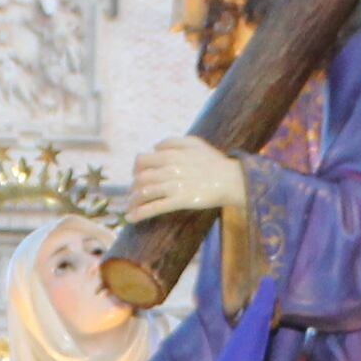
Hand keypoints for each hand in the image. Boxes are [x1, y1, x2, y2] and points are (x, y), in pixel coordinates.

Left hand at [128, 136, 247, 221]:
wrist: (232, 179)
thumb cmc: (214, 162)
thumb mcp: (194, 143)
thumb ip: (172, 142)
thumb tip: (154, 147)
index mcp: (171, 154)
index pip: (142, 160)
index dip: (135, 169)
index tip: (137, 177)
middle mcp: (170, 168)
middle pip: (140, 178)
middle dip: (133, 188)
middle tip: (133, 196)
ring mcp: (175, 185)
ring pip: (144, 192)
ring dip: (133, 202)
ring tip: (129, 209)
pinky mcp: (181, 200)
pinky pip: (155, 207)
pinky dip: (139, 213)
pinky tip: (130, 219)